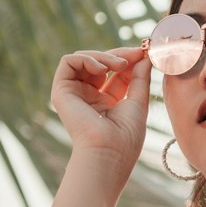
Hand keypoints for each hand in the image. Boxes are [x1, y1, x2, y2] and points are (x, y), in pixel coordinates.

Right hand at [50, 44, 151, 179]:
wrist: (108, 153)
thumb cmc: (125, 137)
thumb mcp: (138, 102)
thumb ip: (140, 78)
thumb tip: (144, 56)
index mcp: (107, 103)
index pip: (116, 73)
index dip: (128, 60)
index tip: (143, 53)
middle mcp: (89, 97)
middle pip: (100, 63)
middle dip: (118, 55)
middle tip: (134, 54)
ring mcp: (75, 94)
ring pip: (84, 59)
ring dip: (104, 56)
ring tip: (120, 66)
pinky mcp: (61, 91)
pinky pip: (68, 62)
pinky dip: (86, 59)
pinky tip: (102, 69)